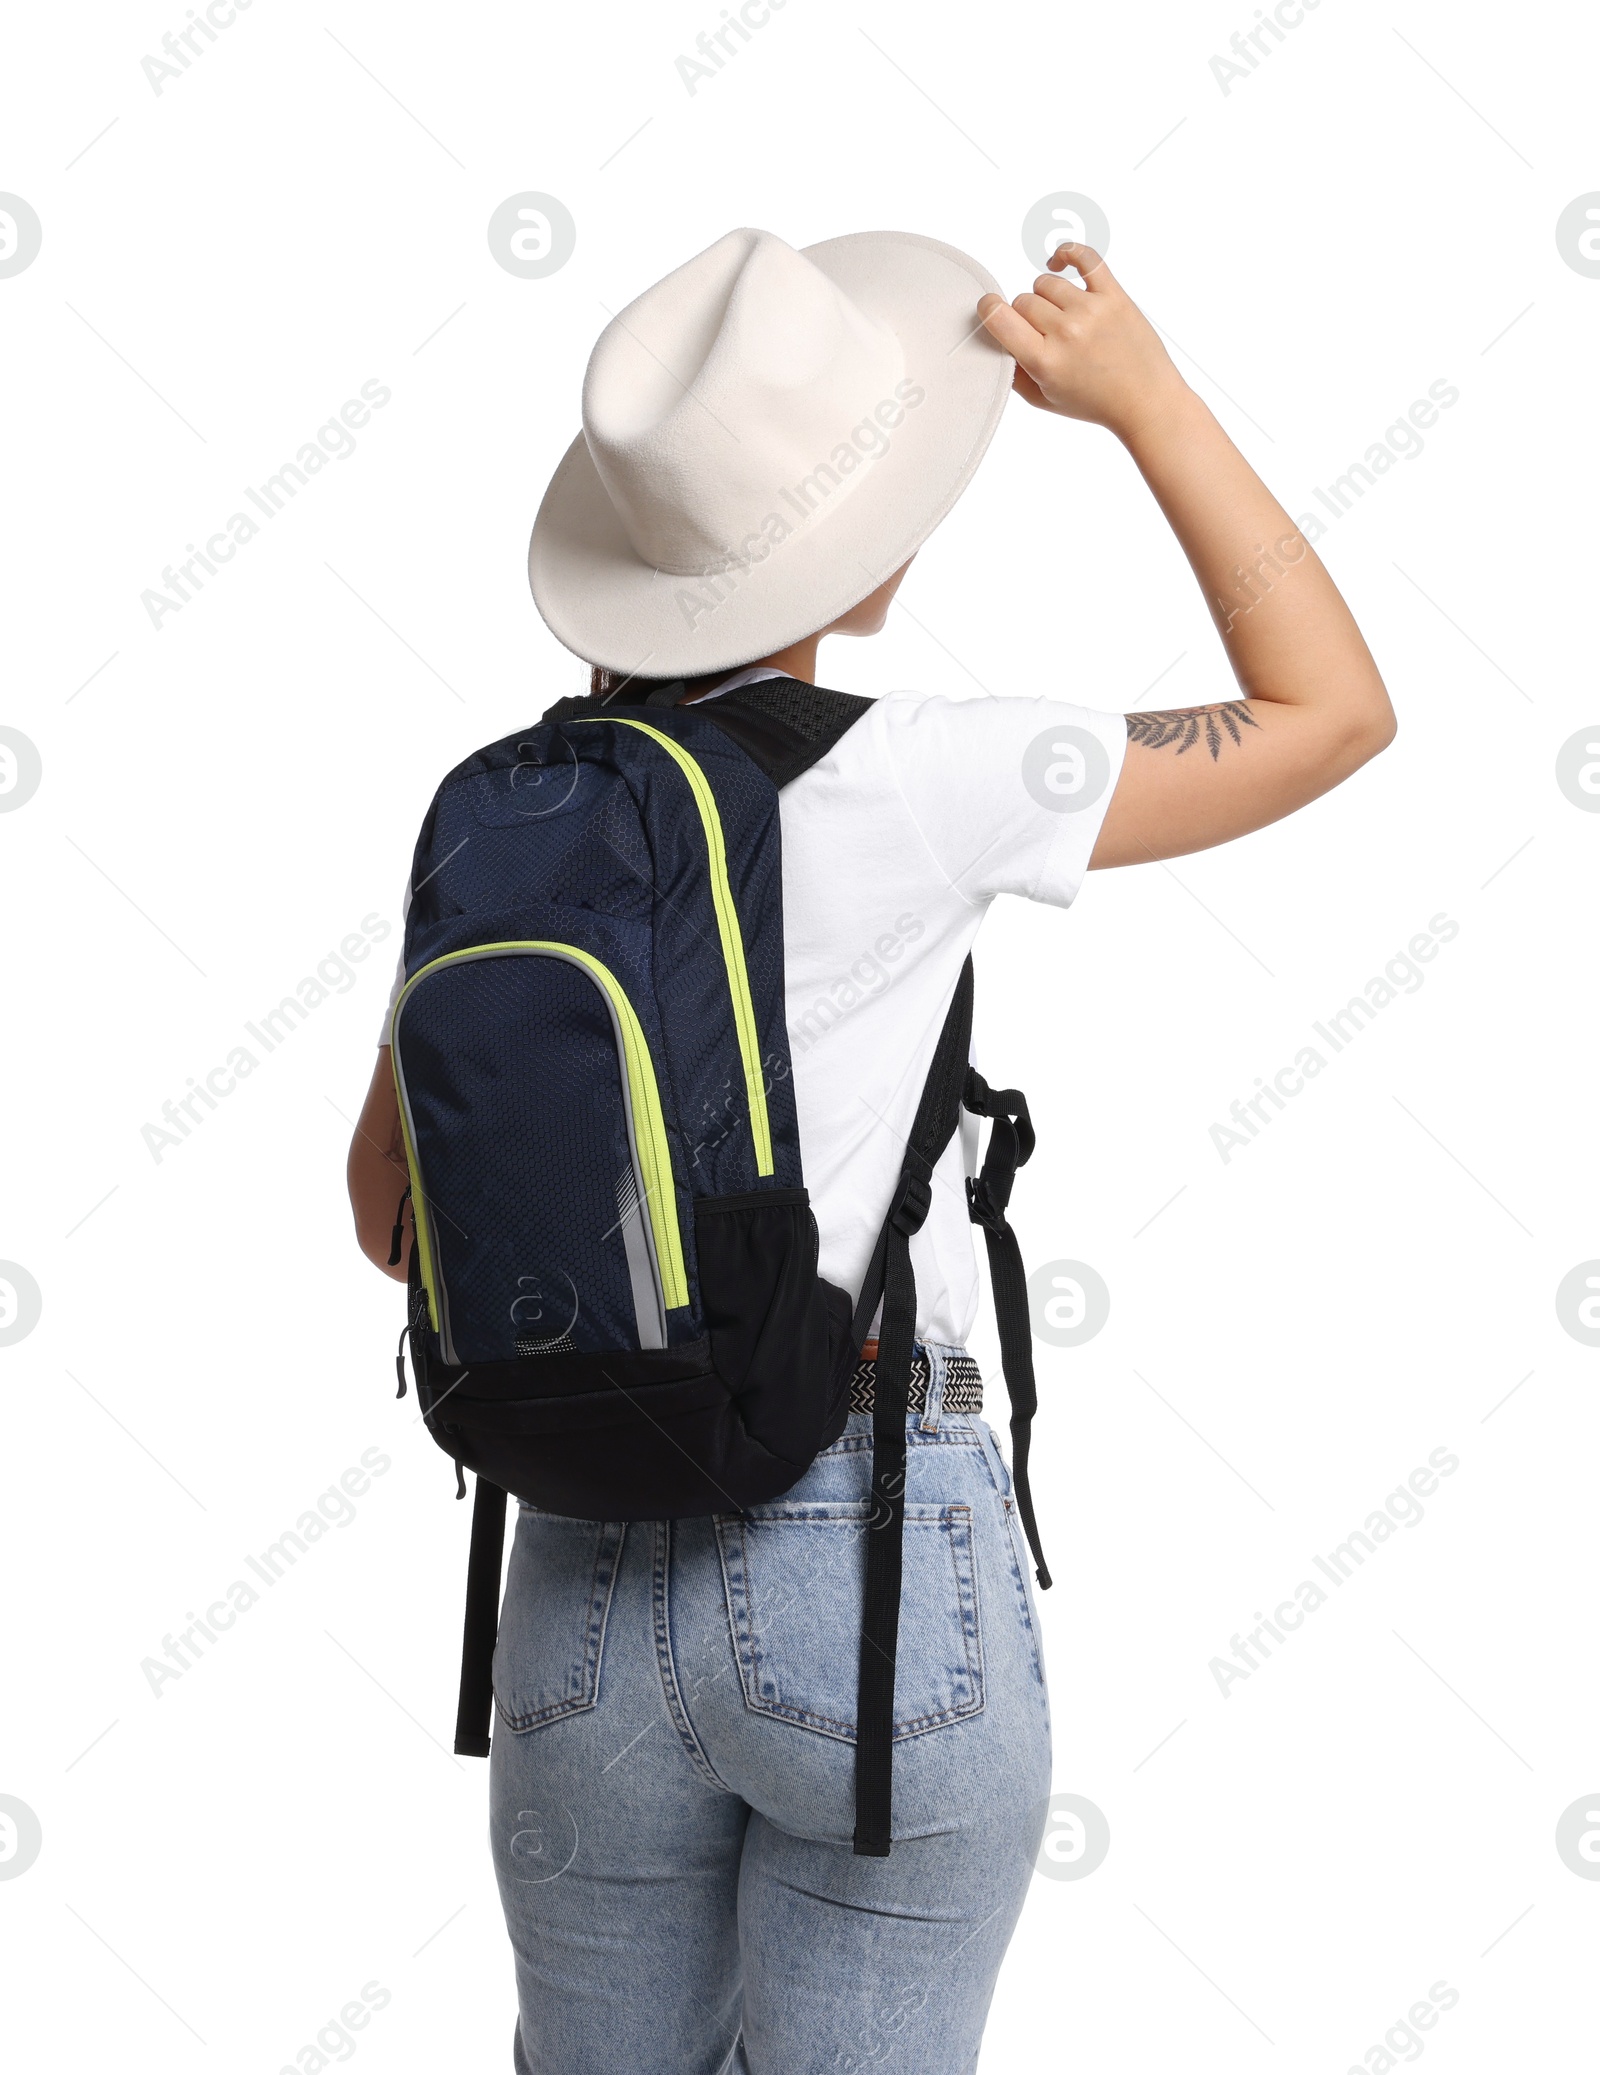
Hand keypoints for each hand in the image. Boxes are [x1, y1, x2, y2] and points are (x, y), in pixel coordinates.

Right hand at [977, 243, 1189, 444]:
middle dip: (1027, 317)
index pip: (998, 317)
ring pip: (1046, 282)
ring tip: (1061, 317)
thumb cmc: (1095, 402)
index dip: (989, 309)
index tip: (992, 311)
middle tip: (1045, 336)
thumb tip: (997, 339)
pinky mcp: (1113, 294)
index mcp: (1044, 361)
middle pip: (1023, 301)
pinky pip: (1084, 257)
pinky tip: (1060, 263)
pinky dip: (1067, 253)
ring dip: (1048, 297)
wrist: (1145, 401)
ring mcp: (1091, 310)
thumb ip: (1014, 371)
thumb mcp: (1043, 399)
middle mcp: (1066, 331)